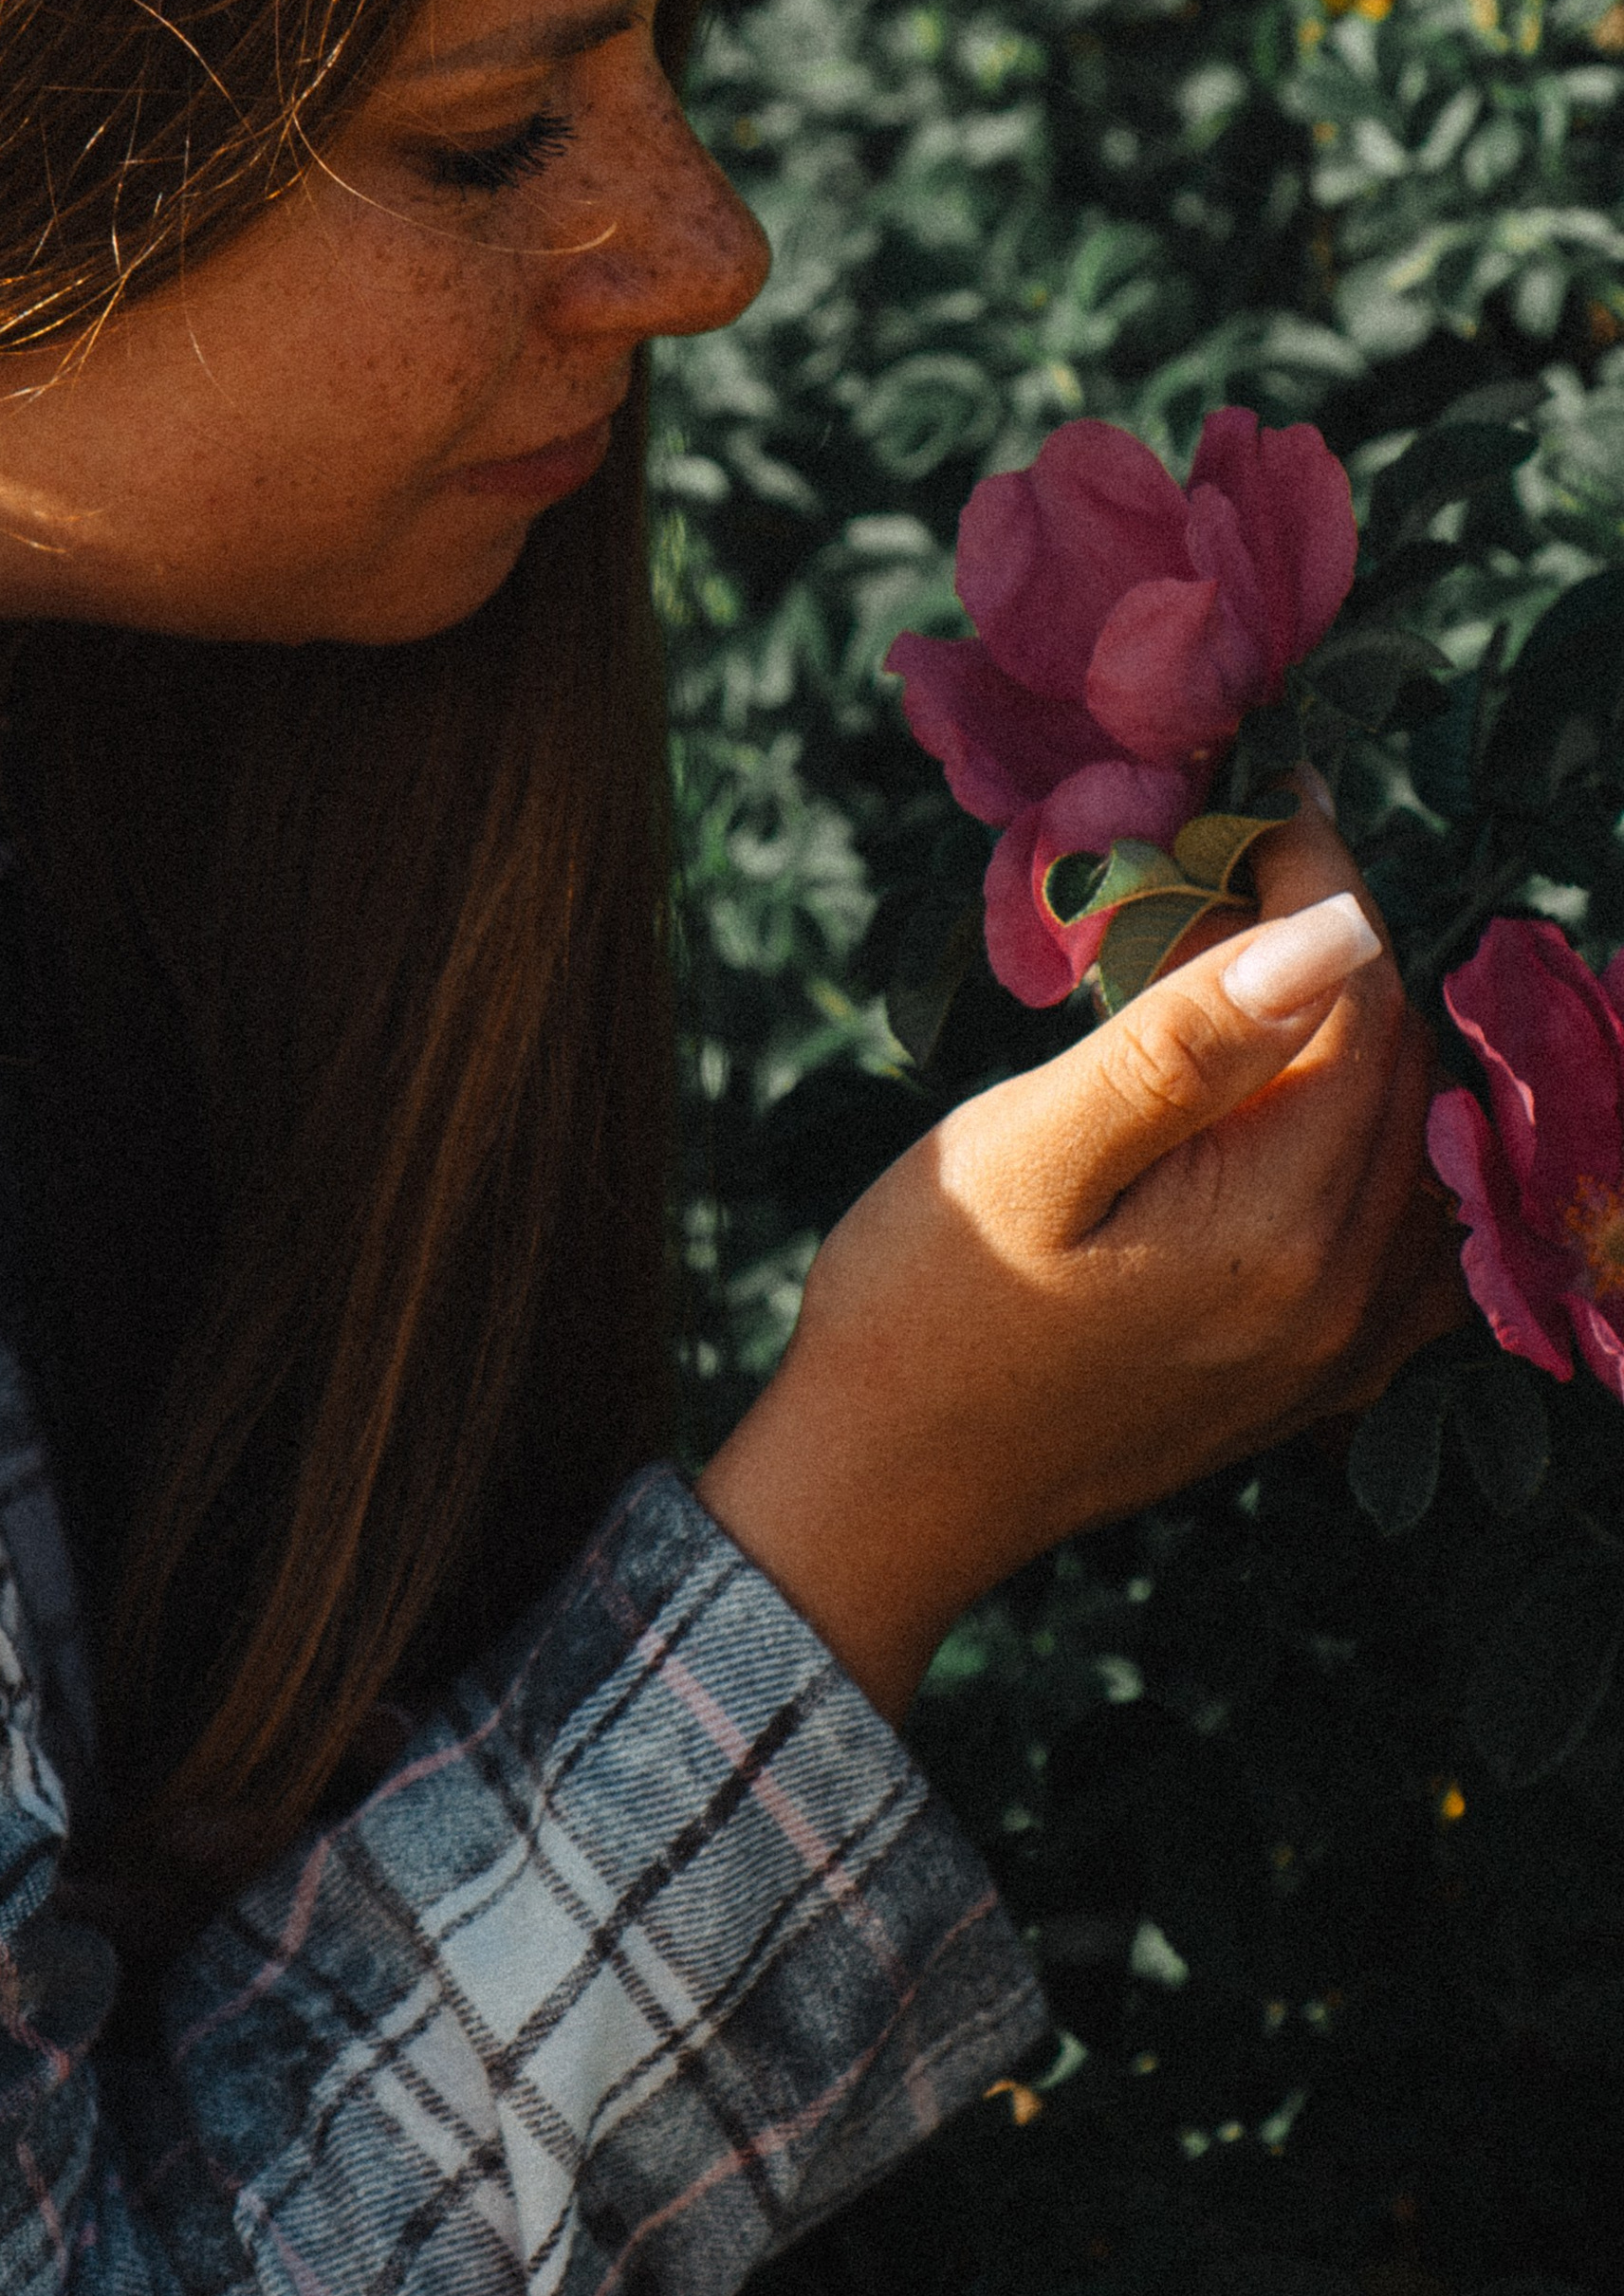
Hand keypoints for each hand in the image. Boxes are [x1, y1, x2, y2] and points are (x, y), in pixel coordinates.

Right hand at [697, 808, 1461, 1724]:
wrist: (881, 1492)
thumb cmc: (923, 1308)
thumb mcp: (1029, 1151)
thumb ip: (1185, 1043)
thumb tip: (1335, 929)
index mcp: (1283, 1229)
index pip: (1361, 1006)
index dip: (1320, 885)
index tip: (1261, 803)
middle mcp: (1345, 1297)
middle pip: (1400, 1070)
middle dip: (1338, 949)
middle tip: (1240, 867)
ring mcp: (1337, 1351)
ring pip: (1413, 1145)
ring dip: (1358, 1040)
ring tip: (1255, 971)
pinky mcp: (1308, 1378)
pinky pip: (1405, 1236)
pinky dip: (1374, 1143)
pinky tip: (1301, 1108)